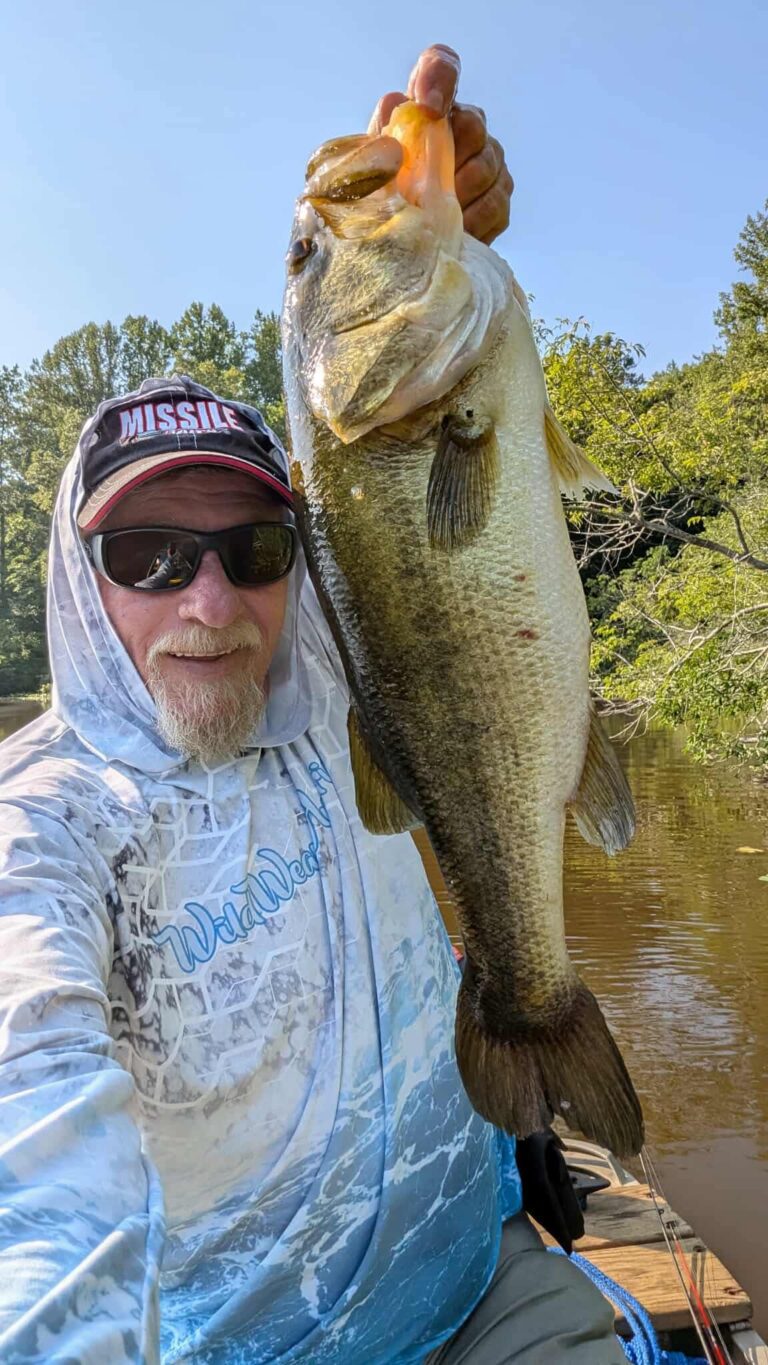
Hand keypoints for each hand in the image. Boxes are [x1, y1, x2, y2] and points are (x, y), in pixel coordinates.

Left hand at [368, 44, 513, 244]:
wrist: (399, 244)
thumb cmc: (376, 203)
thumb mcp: (357, 174)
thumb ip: (370, 144)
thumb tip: (392, 116)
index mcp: (426, 108)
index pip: (440, 67)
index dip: (439, 79)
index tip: (429, 107)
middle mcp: (464, 125)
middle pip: (473, 123)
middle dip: (448, 157)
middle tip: (422, 188)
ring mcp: (488, 161)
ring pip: (487, 166)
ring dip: (457, 195)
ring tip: (432, 217)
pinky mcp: (498, 198)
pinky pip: (495, 204)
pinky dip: (472, 221)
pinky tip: (452, 231)